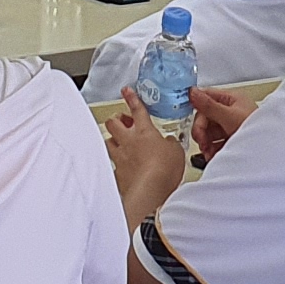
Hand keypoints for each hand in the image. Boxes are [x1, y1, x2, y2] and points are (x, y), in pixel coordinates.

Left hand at [103, 91, 189, 219]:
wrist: (149, 192)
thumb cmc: (163, 171)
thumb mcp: (176, 151)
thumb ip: (171, 143)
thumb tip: (168, 143)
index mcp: (144, 131)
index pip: (137, 109)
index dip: (131, 98)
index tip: (127, 91)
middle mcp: (128, 141)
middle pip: (114, 122)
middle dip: (117, 118)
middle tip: (123, 120)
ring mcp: (120, 157)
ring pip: (108, 141)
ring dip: (113, 139)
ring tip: (119, 141)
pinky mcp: (117, 174)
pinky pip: (112, 164)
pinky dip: (116, 163)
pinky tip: (121, 166)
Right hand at [187, 83, 257, 160]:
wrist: (269, 152)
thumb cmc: (256, 129)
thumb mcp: (229, 116)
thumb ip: (209, 106)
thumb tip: (192, 92)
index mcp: (231, 100)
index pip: (207, 96)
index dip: (196, 105)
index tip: (185, 113)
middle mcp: (230, 112)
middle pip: (205, 117)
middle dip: (201, 130)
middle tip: (202, 140)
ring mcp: (230, 127)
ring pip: (209, 132)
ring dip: (205, 142)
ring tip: (208, 151)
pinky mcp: (230, 141)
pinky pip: (215, 143)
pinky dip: (211, 150)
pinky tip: (212, 155)